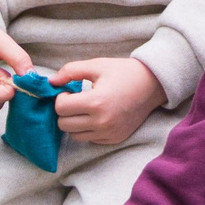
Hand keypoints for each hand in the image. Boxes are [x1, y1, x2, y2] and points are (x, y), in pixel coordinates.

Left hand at [52, 57, 166, 145]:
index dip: (61, 98)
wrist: (153, 85)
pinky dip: (88, 129)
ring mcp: (109, 132)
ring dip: (75, 122)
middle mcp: (102, 121)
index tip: (70, 91)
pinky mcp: (114, 139)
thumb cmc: (124, 72)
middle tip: (75, 100)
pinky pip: (90, 139)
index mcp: (96, 102)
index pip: (61, 108)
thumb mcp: (97, 65)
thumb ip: (71, 71)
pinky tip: (97, 116)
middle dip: (65, 111)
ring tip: (86, 109)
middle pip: (64, 124)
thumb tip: (50, 83)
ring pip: (74, 135)